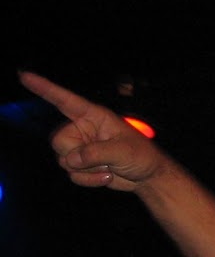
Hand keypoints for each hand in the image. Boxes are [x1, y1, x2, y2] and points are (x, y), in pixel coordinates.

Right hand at [19, 71, 168, 191]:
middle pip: (59, 141)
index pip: (65, 100)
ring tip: (109, 167)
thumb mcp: (123, 151)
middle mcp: (82, 129)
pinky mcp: (81, 164)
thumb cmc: (141, 156)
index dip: (44, 88)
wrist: (147, 177)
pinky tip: (107, 176)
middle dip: (77, 155)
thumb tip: (72, 159)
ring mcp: (80, 147)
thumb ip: (96, 153)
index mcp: (93, 116)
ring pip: (64, 160)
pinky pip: (72, 174)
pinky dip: (89, 180)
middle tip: (103, 159)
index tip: (24, 76)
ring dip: (87, 170)